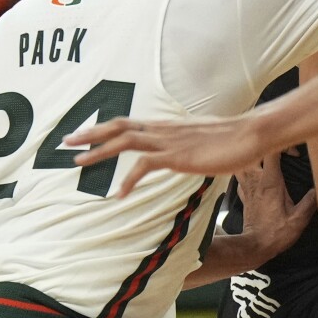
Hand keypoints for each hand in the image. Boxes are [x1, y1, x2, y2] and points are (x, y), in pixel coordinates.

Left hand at [66, 113, 266, 196]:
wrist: (251, 134)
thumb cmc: (233, 138)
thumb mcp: (204, 138)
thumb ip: (189, 143)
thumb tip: (186, 150)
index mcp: (168, 126)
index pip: (129, 123)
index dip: (104, 128)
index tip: (83, 134)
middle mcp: (164, 129)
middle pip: (118, 125)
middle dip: (90, 133)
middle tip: (66, 142)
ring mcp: (169, 141)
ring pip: (124, 140)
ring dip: (99, 151)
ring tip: (79, 163)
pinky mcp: (177, 156)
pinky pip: (144, 166)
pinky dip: (128, 180)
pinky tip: (119, 194)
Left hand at [237, 152, 316, 260]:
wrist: (254, 247)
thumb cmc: (276, 233)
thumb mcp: (299, 219)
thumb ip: (310, 201)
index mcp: (270, 182)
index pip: (272, 151)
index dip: (284, 145)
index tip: (295, 154)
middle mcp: (256, 180)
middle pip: (254, 150)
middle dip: (269, 146)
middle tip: (283, 154)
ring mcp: (247, 186)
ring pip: (243, 161)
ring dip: (255, 157)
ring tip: (267, 160)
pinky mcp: (244, 195)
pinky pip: (241, 175)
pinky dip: (247, 170)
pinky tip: (257, 175)